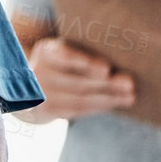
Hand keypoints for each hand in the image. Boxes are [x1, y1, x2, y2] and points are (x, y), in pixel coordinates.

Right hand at [20, 37, 134, 122]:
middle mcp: (38, 73)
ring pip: (79, 98)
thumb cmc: (59, 61)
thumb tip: (117, 61)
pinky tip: (116, 103)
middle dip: (105, 84)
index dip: (82, 61)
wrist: (30, 83)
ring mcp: (40, 94)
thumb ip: (82, 52)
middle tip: (128, 83)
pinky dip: (99, 107)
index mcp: (45, 51)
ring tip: (130, 96)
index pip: (62, 55)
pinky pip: (77, 110)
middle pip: (76, 81)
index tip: (105, 68)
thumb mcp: (63, 50)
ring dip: (108, 98)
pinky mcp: (46, 111)